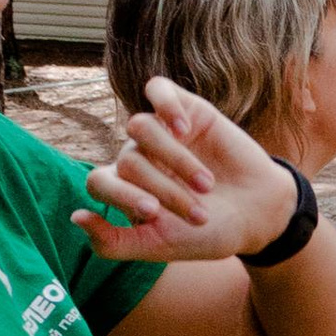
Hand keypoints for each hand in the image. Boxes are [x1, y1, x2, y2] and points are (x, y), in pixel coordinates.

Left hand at [76, 77, 307, 264]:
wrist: (259, 214)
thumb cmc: (209, 233)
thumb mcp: (161, 246)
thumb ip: (114, 243)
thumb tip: (76, 217)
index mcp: (125, 188)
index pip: (99, 182)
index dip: (121, 196)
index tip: (154, 213)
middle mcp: (138, 156)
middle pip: (127, 160)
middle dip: (165, 190)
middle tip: (199, 214)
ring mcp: (160, 131)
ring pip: (139, 126)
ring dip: (174, 158)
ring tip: (205, 184)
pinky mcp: (186, 109)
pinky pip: (158, 89)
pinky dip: (166, 105)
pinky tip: (185, 128)